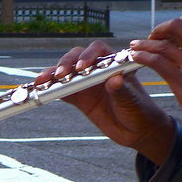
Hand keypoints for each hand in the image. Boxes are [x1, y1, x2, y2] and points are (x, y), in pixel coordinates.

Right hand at [36, 40, 175, 164]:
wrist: (138, 131)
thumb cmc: (140, 112)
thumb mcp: (133, 102)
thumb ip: (122, 90)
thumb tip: (114, 79)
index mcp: (114, 64)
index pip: (98, 51)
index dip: (88, 55)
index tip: (82, 68)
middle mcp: (98, 69)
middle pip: (77, 58)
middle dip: (66, 64)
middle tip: (61, 76)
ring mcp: (87, 83)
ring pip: (66, 72)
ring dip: (53, 74)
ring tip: (42, 81)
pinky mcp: (79, 97)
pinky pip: (62, 90)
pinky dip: (51, 89)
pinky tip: (41, 89)